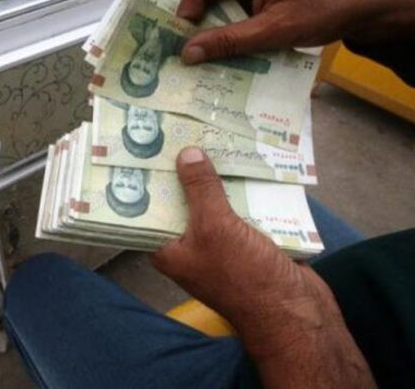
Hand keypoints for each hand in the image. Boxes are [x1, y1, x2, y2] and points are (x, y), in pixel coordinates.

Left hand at [151, 147, 373, 386]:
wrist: (296, 312)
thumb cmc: (244, 275)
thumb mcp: (214, 226)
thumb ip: (199, 189)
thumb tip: (186, 154)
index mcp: (168, 249)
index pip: (148, 210)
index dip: (147, 181)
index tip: (146, 147)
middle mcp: (190, 246)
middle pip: (183, 201)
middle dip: (186, 171)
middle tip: (184, 130)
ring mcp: (221, 244)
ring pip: (215, 203)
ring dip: (219, 177)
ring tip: (215, 135)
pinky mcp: (248, 242)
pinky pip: (242, 209)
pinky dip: (245, 190)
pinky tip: (249, 160)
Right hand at [177, 0, 414, 63]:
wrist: (374, 4)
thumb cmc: (328, 8)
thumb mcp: (276, 29)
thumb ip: (230, 41)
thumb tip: (187, 54)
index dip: (186, 16)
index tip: (179, 46)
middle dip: (204, 28)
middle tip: (191, 59)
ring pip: (227, 6)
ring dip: (223, 32)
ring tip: (212, 61)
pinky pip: (244, 9)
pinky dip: (239, 30)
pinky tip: (237, 52)